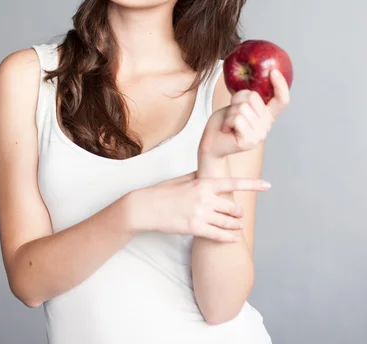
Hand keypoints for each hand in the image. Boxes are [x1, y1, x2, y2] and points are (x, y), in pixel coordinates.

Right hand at [130, 171, 271, 242]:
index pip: (233, 183)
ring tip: (239, 226)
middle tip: (240, 215)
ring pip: (228, 222)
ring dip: (236, 225)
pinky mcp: (195, 228)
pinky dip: (229, 238)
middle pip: (232, 206)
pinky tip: (234, 239)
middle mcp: (205, 197)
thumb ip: (200, 177)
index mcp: (203, 183)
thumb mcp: (183, 179)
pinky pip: (218, 235)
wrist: (146, 207)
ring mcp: (200, 214)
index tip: (267, 185)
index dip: (252, 184)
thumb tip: (210, 173)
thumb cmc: (163, 191)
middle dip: (238, 212)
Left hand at [200, 69, 289, 157]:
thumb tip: (253, 77)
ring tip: (229, 122)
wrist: (213, 142)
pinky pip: (237, 118)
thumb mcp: (239, 104)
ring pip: (243, 107)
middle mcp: (267, 125)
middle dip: (237, 99)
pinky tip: (227, 129)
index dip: (281, 85)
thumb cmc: (225, 120)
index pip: (282, 100)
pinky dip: (227, 121)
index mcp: (267, 115)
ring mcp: (260, 135)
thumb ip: (249, 97)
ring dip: (230, 112)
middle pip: (254, 97)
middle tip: (232, 112)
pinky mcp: (249, 141)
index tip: (274, 71)